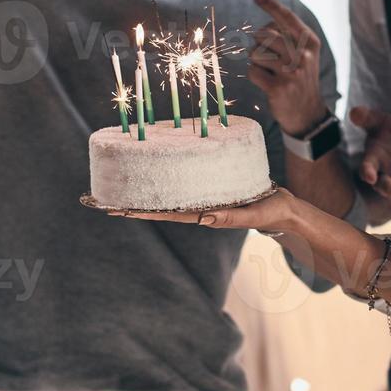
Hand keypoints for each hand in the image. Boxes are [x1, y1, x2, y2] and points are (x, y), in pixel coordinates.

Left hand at [113, 187, 297, 233]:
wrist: (283, 209)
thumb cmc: (270, 213)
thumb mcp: (253, 215)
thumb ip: (231, 217)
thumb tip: (203, 218)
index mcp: (206, 215)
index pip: (166, 213)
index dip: (141, 211)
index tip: (117, 209)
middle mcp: (200, 208)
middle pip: (161, 205)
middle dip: (134, 203)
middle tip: (106, 199)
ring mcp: (205, 198)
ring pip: (170, 195)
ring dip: (148, 192)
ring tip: (125, 185)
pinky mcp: (213, 187)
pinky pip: (186, 183)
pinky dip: (169, 178)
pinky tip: (160, 172)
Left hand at [248, 0, 326, 135]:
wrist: (307, 113)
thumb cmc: (299, 77)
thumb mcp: (303, 54)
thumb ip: (287, 37)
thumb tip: (259, 28)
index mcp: (310, 42)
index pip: (287, 18)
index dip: (271, 5)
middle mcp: (303, 55)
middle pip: (264, 35)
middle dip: (259, 45)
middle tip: (269, 59)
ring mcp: (292, 72)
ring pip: (255, 53)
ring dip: (256, 62)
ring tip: (271, 72)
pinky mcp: (279, 88)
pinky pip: (252, 72)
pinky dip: (255, 76)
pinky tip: (268, 84)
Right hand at [350, 106, 390, 206]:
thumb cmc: (385, 132)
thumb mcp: (378, 121)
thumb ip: (367, 118)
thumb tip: (354, 111)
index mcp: (372, 160)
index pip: (366, 168)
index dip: (367, 172)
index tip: (369, 177)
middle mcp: (383, 177)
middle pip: (384, 187)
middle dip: (389, 190)